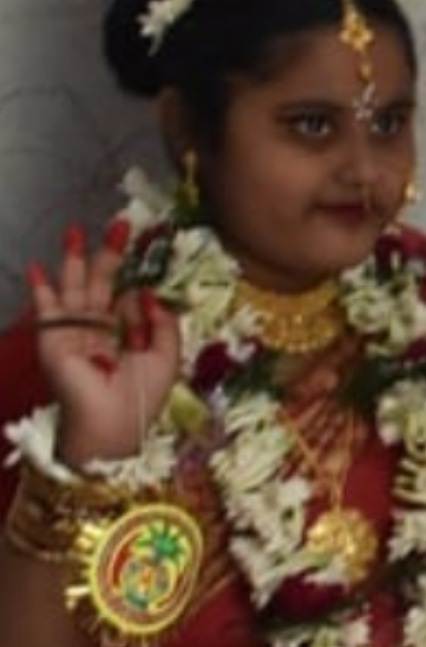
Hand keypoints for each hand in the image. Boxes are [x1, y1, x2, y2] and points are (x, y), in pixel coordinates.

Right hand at [25, 220, 181, 468]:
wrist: (113, 422)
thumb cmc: (141, 396)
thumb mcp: (167, 356)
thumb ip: (163, 323)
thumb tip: (148, 292)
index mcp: (126, 336)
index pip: (130, 300)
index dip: (139, 287)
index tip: (148, 275)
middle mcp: (98, 330)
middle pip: (102, 283)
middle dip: (109, 255)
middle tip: (120, 225)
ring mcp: (74, 331)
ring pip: (76, 287)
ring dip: (74, 258)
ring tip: (76, 230)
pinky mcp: (54, 337)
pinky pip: (46, 307)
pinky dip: (41, 287)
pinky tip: (36, 266)